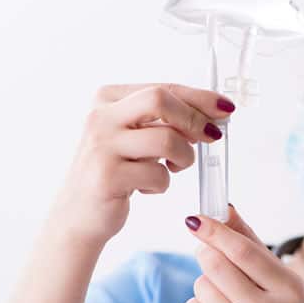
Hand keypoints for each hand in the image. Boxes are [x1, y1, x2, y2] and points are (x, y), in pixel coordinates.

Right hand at [52, 84, 235, 243]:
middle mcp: (100, 117)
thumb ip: (164, 121)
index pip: (162, 88)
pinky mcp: (108, 176)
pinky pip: (158, 175)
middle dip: (194, 119)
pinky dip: (162, 184)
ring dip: (183, 158)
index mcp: (107, 100)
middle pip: (160, 100)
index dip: (199, 97)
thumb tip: (213, 113)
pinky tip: (145, 188)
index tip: (225, 108)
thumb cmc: (114, 173)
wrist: (78, 215)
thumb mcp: (134, 138)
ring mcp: (102, 146)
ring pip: (166, 139)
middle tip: (211, 137)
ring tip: (173, 169)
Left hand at [183, 205, 303, 302]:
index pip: (243, 251)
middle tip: (212, 258)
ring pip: (200, 286)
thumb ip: (252, 244)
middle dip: (207, 255)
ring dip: (207, 287)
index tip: (196, 219)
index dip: (215, 231)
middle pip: (214, 264)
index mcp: (290, 290)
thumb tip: (226, 209)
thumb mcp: (281, 284)